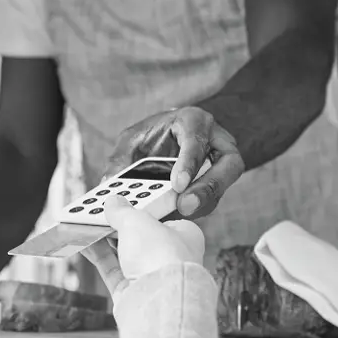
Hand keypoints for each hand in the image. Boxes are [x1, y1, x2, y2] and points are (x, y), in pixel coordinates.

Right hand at [81, 195, 204, 295]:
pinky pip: (111, 270)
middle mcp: (171, 258)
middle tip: (96, 212)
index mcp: (185, 235)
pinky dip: (97, 256)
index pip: (159, 217)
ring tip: (83, 224)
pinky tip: (83, 243)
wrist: (159, 302)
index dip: (138, 207)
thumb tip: (113, 202)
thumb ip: (122, 211)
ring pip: (122, 254)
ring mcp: (151, 278)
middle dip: (116, 225)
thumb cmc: (163, 257)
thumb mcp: (138, 221)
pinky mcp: (132, 293)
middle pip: (138, 236)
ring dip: (102, 239)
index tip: (119, 199)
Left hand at [103, 106, 245, 218]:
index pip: (197, 140)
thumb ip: (122, 158)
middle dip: (206, 188)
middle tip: (183, 206)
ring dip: (202, 203)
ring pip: (223, 185)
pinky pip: (214, 198)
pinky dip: (198, 209)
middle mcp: (216, 139)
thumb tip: (110, 183)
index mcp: (193, 121)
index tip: (177, 184)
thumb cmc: (153, 135)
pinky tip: (178, 215)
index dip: (189, 163)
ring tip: (179, 215)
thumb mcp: (133, 138)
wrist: (170, 137)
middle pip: (228, 165)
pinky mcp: (221, 182)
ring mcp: (224, 162)